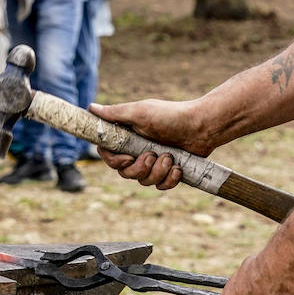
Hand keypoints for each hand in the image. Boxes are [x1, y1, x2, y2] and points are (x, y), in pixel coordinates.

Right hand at [90, 96, 211, 189]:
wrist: (202, 126)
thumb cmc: (170, 115)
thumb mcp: (140, 112)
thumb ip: (115, 114)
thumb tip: (90, 108)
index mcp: (128, 137)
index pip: (109, 156)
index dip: (114, 161)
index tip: (127, 157)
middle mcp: (138, 150)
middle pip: (125, 173)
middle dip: (139, 168)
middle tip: (152, 154)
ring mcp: (154, 162)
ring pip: (143, 181)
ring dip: (157, 171)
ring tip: (170, 157)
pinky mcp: (168, 171)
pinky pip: (160, 186)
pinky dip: (169, 180)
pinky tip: (178, 168)